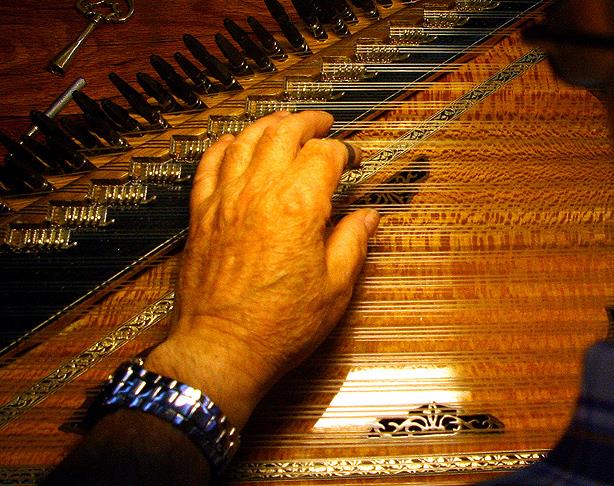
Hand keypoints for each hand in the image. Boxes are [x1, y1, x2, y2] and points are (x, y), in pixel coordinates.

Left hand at [145, 111, 378, 426]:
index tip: (352, 160)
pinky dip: (224, 146)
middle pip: (283, 133)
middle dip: (308, 122)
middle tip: (322, 123)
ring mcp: (225, 200)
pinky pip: (209, 164)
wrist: (223, 349)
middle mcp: (260, 193)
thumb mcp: (335, 288)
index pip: (325, 155)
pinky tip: (235, 143)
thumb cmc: (280, 325)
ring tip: (284, 122)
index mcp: (299, 207)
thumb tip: (367, 219)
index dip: (344, 151)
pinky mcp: (201, 215)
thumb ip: (353, 243)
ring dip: (269, 125)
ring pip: (245, 140)